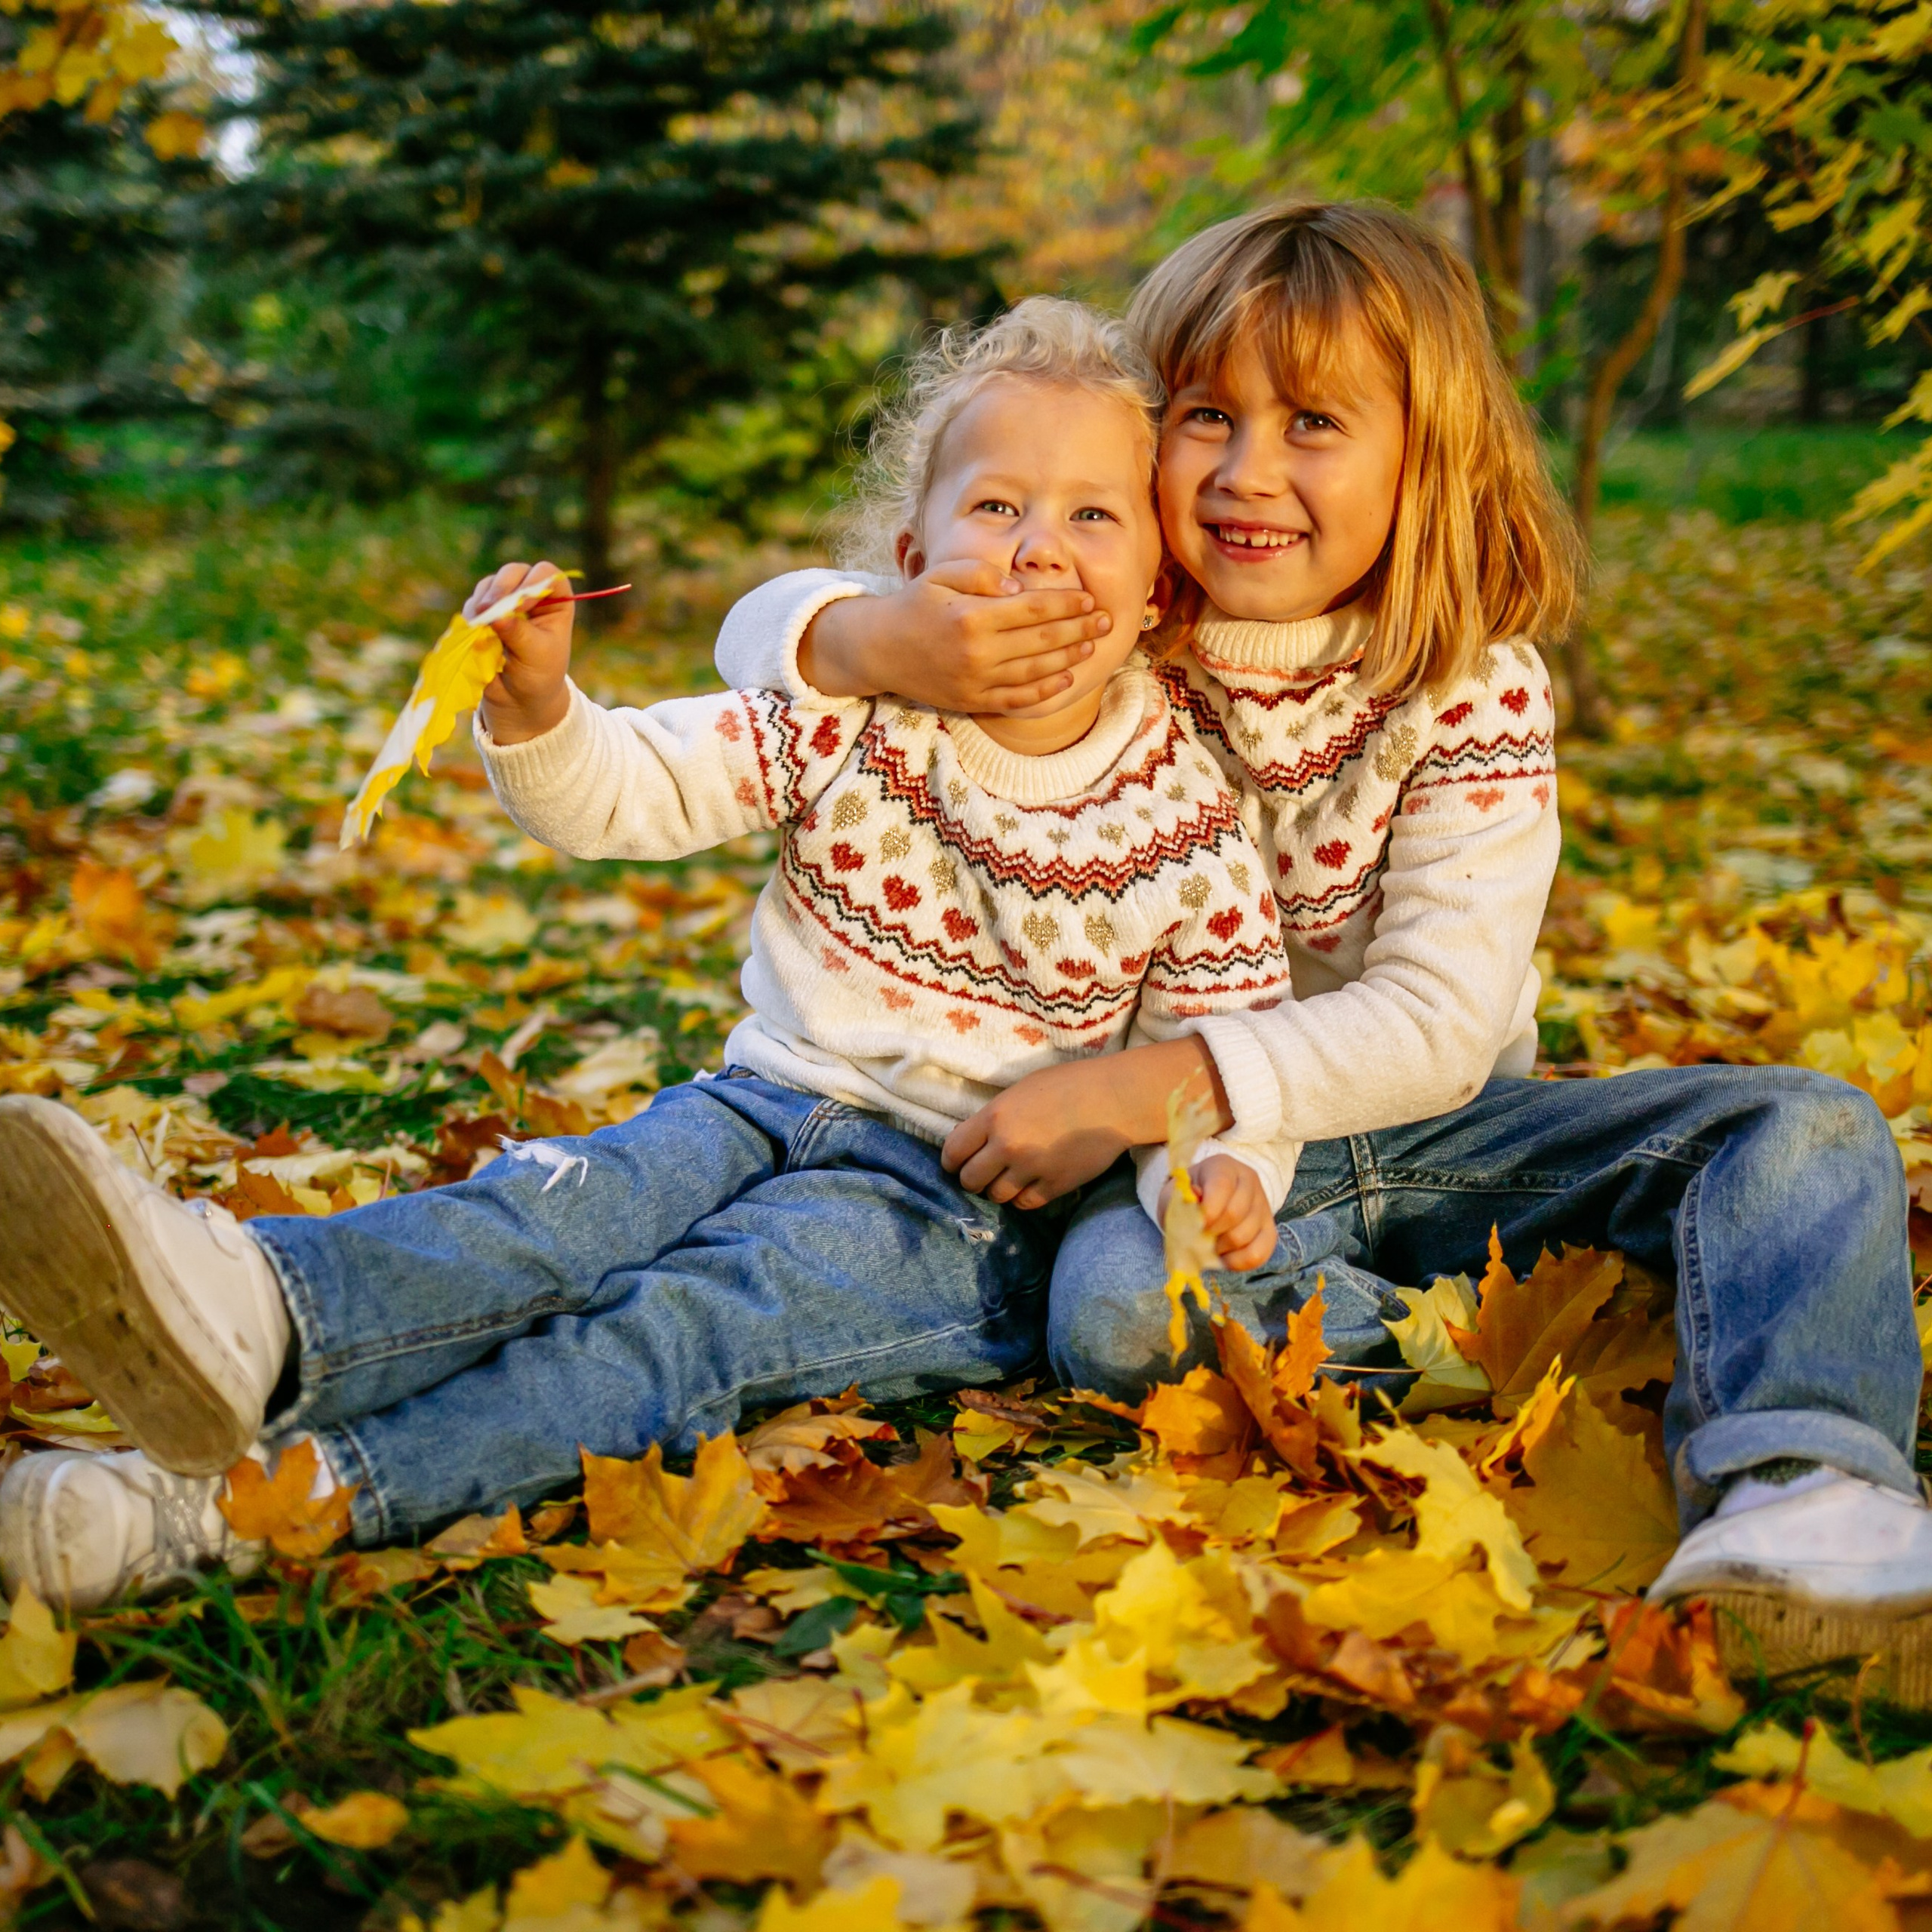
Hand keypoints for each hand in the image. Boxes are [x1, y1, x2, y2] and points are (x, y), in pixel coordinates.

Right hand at [471, 560, 573, 744]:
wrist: (519, 699)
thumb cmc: (539, 676)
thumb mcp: (535, 655)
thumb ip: (518, 633)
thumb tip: (496, 615)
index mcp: (556, 601)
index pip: (546, 574)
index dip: (531, 584)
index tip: (520, 606)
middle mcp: (532, 595)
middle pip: (514, 573)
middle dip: (500, 589)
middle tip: (487, 609)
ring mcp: (506, 601)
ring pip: (490, 585)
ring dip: (483, 602)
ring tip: (481, 625)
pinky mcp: (485, 613)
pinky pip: (474, 603)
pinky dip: (472, 614)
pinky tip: (474, 630)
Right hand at [800, 560, 1112, 712]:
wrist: (879, 649)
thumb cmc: (915, 604)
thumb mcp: (940, 575)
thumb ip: (979, 573)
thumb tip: (1016, 588)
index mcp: (971, 616)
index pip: (1032, 609)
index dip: (1066, 605)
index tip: (1089, 600)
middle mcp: (977, 652)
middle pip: (1042, 640)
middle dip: (1079, 630)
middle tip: (1106, 621)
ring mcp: (976, 680)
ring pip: (1036, 672)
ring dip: (1069, 658)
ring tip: (1091, 645)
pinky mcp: (972, 700)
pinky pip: (1017, 699)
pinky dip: (1045, 691)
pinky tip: (1066, 678)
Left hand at [942, 1057, 1134, 1208]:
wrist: (1113, 1100)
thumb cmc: (1067, 1085)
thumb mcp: (1020, 1091)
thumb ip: (995, 1116)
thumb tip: (976, 1138)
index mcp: (994, 1117)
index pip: (953, 1151)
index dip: (952, 1161)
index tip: (957, 1163)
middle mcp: (1008, 1146)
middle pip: (970, 1180)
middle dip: (973, 1178)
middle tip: (983, 1172)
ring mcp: (1031, 1169)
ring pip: (997, 1196)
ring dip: (998, 1189)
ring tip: (1008, 1178)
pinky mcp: (1055, 1186)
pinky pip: (1025, 1203)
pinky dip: (1023, 1197)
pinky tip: (1029, 1184)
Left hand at [1160, 1154, 1277, 1270]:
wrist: (1206, 1204)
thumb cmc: (1188, 1198)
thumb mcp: (1176, 1194)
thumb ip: (1180, 1199)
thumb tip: (1196, 1203)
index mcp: (1223, 1166)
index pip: (1221, 1186)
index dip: (1208, 1210)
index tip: (1196, 1224)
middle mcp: (1249, 1182)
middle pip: (1235, 1214)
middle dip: (1212, 1232)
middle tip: (1199, 1236)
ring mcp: (1263, 1206)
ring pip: (1246, 1236)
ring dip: (1222, 1248)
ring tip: (1209, 1244)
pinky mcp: (1269, 1231)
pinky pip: (1259, 1253)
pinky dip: (1238, 1262)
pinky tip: (1224, 1258)